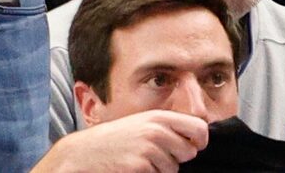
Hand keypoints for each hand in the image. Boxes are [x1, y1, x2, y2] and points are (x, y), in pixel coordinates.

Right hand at [33, 110, 207, 172]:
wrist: (85, 152)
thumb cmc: (115, 139)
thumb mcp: (141, 124)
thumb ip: (166, 128)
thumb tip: (196, 140)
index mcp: (158, 117)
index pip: (200, 128)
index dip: (200, 140)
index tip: (191, 146)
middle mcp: (156, 131)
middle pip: (189, 152)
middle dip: (176, 157)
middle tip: (154, 153)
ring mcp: (149, 149)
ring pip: (174, 168)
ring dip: (160, 169)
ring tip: (139, 159)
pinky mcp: (141, 166)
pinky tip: (132, 166)